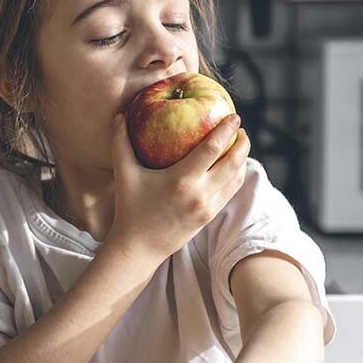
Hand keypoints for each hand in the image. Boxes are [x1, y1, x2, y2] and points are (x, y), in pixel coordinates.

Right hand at [108, 112, 249, 265]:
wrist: (139, 248)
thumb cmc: (130, 209)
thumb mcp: (124, 175)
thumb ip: (120, 143)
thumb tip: (120, 115)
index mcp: (181, 180)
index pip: (213, 148)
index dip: (226, 130)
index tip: (233, 116)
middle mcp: (200, 193)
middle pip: (234, 162)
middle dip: (242, 142)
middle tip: (240, 128)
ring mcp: (208, 207)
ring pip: (236, 178)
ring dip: (242, 159)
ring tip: (239, 144)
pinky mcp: (210, 216)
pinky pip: (230, 192)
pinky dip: (235, 176)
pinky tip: (230, 166)